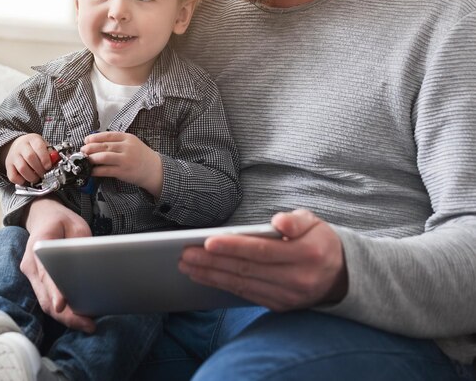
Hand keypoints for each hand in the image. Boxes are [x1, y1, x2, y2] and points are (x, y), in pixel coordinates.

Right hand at [2, 133, 53, 185]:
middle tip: (44, 174)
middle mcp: (21, 146)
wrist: (17, 145)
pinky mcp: (8, 166)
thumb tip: (56, 161)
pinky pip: (13, 176)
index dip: (45, 158)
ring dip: (32, 177)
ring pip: (22, 168)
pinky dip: (21, 181)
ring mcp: (13, 156)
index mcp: (32, 139)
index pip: (38, 147)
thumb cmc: (33, 147)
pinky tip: (26, 180)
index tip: (49, 166)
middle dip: (39, 169)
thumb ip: (50, 153)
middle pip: (30, 157)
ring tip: (37, 178)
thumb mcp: (43, 144)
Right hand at [20, 198, 95, 332]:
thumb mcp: (75, 225)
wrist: (43, 216)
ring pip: (45, 303)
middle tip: (88, 324)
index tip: (61, 305)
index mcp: (38, 247)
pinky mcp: (38, 282)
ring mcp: (32, 275)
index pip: (46, 274)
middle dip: (66, 315)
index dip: (55, 291)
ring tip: (88, 324)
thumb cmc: (61, 221)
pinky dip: (63, 311)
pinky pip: (48, 300)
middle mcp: (31, 265)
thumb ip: (80, 244)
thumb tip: (90, 264)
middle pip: (45, 297)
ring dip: (65, 317)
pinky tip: (80, 317)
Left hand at [80, 131, 163, 196]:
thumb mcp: (132, 143)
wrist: (155, 169)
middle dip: (90, 148)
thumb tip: (97, 142)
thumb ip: (117, 141)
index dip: (94, 137)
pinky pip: (106, 170)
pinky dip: (97, 170)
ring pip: (103, 157)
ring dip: (92, 158)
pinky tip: (92, 171)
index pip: (107, 135)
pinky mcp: (123, 171)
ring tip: (85, 160)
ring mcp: (125, 160)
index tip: (86, 140)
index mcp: (127, 138)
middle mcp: (126, 147)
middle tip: (82, 150)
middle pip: (103, 145)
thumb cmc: (141, 156)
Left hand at [178, 209, 347, 310]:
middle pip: (246, 270)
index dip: (232, 247)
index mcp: (305, 254)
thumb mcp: (315, 222)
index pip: (261, 251)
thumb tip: (279, 221)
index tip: (207, 242)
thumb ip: (296, 220)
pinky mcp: (280, 306)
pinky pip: (246, 295)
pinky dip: (223, 286)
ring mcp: (288, 297)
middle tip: (185, 255)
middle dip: (212, 262)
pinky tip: (206, 278)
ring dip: (212, 276)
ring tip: (188, 266)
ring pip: (242, 285)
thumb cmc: (320, 240)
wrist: (343, 274)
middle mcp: (296, 279)